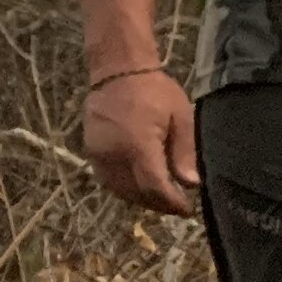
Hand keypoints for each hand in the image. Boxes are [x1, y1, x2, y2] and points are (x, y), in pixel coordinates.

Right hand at [82, 67, 201, 214]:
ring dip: (142, 200)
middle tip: (178, 206)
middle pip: (136, 194)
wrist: (117, 71)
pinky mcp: (90, 152)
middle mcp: (114, 154)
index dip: (171, 203)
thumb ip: (184, 152)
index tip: (187, 210)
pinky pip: (108, 181)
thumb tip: (190, 183)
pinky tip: (141, 187)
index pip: (154, 186)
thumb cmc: (154, 91)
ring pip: (120, 191)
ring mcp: (98, 154)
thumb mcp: (181, 116)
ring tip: (162, 199)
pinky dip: (125, 190)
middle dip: (159, 204)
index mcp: (138, 144)